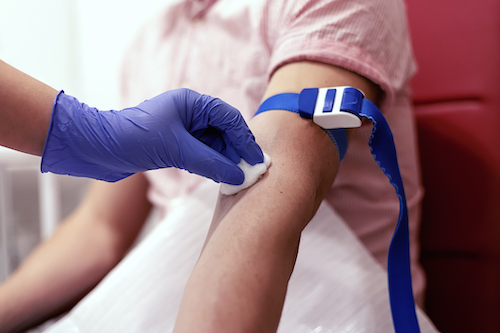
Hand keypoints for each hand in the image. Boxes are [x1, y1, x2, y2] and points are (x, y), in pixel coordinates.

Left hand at [41, 89, 262, 183]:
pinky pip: (202, 153)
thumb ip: (210, 162)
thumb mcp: (176, 150)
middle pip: (224, 131)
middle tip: (250, 172)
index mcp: (192, 102)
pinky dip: (212, 164)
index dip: (245, 139)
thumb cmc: (134, 139)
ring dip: (226, 160)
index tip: (256, 160)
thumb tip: (238, 175)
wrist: (98, 148)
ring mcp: (183, 129)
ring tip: (237, 178)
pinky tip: (220, 176)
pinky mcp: (175, 144)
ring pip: (214, 144)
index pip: (229, 118)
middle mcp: (190, 113)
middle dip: (237, 151)